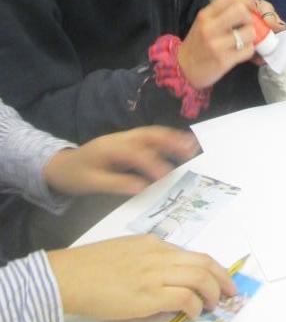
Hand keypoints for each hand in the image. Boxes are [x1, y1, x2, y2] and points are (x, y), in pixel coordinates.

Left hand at [43, 127, 199, 196]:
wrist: (60, 165)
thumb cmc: (75, 176)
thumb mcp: (92, 184)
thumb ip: (117, 184)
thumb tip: (143, 188)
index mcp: (110, 148)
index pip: (135, 153)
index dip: (152, 163)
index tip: (166, 176)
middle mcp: (120, 139)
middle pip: (148, 135)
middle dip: (170, 141)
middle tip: (190, 150)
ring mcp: (124, 138)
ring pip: (151, 134)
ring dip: (171, 138)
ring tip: (190, 146)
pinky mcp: (127, 142)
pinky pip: (148, 138)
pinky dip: (165, 140)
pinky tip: (177, 145)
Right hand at [47, 235, 235, 319]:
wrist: (70, 276)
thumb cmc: (91, 267)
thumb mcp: (126, 253)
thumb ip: (148, 260)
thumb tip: (167, 280)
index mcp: (153, 244)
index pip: (192, 254)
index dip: (211, 268)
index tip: (219, 278)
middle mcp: (159, 255)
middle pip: (203, 263)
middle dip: (222, 278)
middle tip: (230, 291)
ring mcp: (155, 274)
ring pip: (199, 278)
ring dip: (212, 293)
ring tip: (214, 305)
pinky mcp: (148, 295)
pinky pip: (184, 298)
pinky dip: (194, 306)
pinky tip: (192, 314)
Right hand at [178, 0, 284, 87]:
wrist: (184, 68)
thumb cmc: (198, 43)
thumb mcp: (204, 22)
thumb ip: (221, 12)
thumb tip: (248, 4)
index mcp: (205, 15)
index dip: (248, 1)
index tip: (251, 8)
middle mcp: (209, 27)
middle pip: (241, 10)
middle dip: (250, 17)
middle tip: (247, 25)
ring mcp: (216, 44)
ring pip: (249, 32)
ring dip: (251, 37)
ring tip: (244, 40)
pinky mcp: (224, 60)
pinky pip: (248, 50)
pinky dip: (249, 51)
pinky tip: (241, 52)